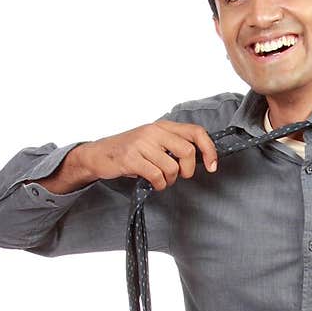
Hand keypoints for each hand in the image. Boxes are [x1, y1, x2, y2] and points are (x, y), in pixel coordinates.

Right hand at [77, 121, 219, 190]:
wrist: (99, 154)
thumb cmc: (130, 151)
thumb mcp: (154, 142)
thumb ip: (174, 145)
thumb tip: (200, 158)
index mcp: (163, 126)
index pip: (196, 132)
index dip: (209, 150)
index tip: (212, 166)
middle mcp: (154, 131)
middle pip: (187, 152)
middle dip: (187, 170)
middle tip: (180, 175)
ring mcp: (142, 144)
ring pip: (172, 168)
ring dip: (170, 180)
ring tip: (161, 179)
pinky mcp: (131, 158)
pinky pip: (156, 176)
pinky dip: (159, 185)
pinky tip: (153, 182)